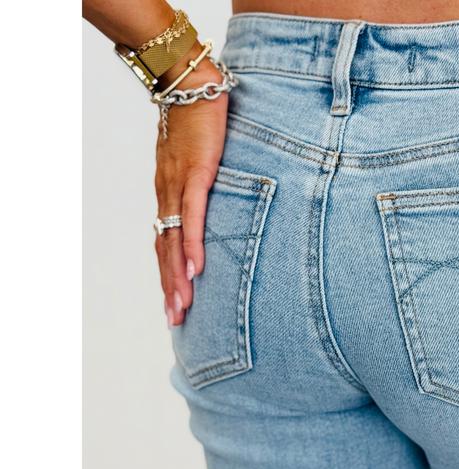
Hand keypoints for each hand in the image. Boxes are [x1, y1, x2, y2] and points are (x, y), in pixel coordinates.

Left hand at [154, 53, 227, 326]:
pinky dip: (191, 245)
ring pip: (173, 241)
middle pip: (164, 251)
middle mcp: (167, 195)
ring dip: (177, 277)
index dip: (167, 275)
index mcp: (168, 194)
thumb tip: (219, 207)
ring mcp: (178, 187)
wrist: (190, 82)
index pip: (164, 242)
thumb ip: (204, 186)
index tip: (174, 303)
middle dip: (170, 288)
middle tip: (175, 320)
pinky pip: (192, 217)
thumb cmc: (196, 120)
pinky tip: (195, 268)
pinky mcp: (195, 175)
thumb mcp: (200, 161)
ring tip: (183, 306)